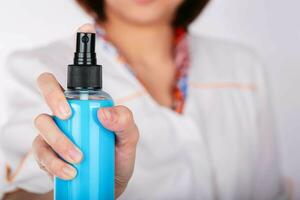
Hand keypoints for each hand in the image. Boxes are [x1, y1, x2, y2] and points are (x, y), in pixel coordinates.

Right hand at [32, 72, 138, 197]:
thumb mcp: (128, 138)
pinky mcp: (47, 156)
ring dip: (59, 141)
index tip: (69, 109)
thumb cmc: (118, 155)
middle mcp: (63, 116)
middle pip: (45, 96)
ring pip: (42, 127)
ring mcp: (52, 134)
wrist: (110, 183)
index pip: (61, 85)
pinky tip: (70, 172)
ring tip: (78, 158)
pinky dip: (55, 164)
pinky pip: (41, 155)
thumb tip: (103, 113)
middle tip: (67, 117)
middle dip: (52, 102)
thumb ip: (124, 121)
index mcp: (82, 105)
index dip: (54, 89)